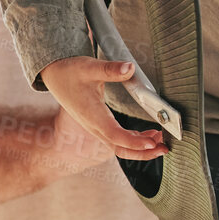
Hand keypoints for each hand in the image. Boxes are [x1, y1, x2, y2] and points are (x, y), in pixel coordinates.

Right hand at [39, 57, 165, 159]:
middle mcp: (94, 125)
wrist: (55, 75)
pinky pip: (118, 139)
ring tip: (161, 141)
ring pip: (120, 146)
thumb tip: (130, 69)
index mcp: (92, 115)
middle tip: (163, 148)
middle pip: (120, 148)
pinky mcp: (100, 124)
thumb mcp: (89, 67)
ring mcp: (97, 127)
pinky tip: (148, 135)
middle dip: (142, 152)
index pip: (115, 135)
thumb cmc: (70, 72)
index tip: (152, 142)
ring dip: (140, 147)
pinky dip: (135, 140)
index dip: (134, 141)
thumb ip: (110, 69)